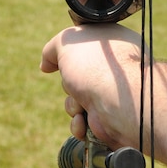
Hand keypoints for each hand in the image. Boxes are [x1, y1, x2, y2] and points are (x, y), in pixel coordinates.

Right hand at [41, 24, 143, 148]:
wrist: (120, 102)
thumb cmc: (98, 67)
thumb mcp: (68, 42)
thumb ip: (53, 47)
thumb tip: (46, 63)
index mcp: (112, 45)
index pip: (85, 48)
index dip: (70, 56)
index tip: (58, 62)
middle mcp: (115, 70)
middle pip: (76, 77)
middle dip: (69, 84)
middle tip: (75, 83)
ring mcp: (113, 95)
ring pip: (77, 102)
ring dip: (73, 106)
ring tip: (82, 105)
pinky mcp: (110, 120)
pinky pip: (84, 123)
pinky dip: (80, 124)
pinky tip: (84, 121)